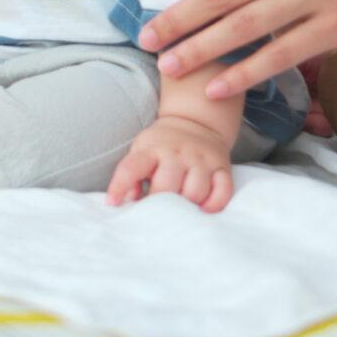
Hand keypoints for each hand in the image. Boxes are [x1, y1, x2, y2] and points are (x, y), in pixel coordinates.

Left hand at [107, 117, 235, 211]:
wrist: (195, 122)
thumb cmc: (162, 146)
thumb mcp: (141, 151)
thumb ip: (131, 174)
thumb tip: (127, 200)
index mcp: (153, 149)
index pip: (132, 167)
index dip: (119, 186)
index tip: (113, 204)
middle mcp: (178, 153)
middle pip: (167, 186)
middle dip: (160, 204)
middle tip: (156, 214)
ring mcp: (201, 160)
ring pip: (196, 191)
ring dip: (187, 206)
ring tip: (180, 210)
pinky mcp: (222, 167)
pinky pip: (223, 190)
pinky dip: (215, 203)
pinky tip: (204, 209)